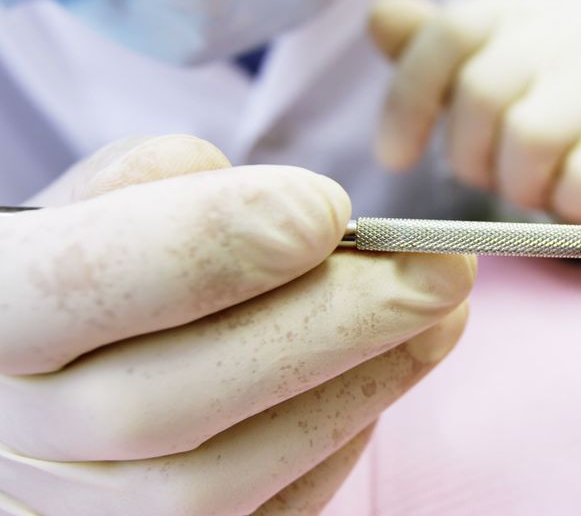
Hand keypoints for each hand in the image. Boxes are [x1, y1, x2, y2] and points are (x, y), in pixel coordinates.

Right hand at [0, 136, 474, 514]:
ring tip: (442, 318)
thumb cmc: (86, 265)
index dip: (217, 245)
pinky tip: (379, 379)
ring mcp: (71, 513)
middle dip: (329, 328)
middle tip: (445, 270)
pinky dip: (330, 449)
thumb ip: (168, 189)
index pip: (89, 284)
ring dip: (356, 391)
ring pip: (216, 481)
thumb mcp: (96, 201)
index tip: (331, 209)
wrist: (42, 380)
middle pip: (165, 404)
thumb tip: (306, 219)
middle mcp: (8, 434)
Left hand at [370, 0, 580, 235]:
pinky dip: (565, 204)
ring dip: (520, 184)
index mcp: (538, 10)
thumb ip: (441, 55)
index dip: (409, 99)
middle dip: (469, 153)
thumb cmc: (569, 127)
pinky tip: (578, 198)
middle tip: (489, 176)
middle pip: (485, 90)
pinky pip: (578, 183)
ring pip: (530, 139)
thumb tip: (381, 17)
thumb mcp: (500, 84)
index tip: (394, 157)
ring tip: (539, 186)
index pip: (453, 30)